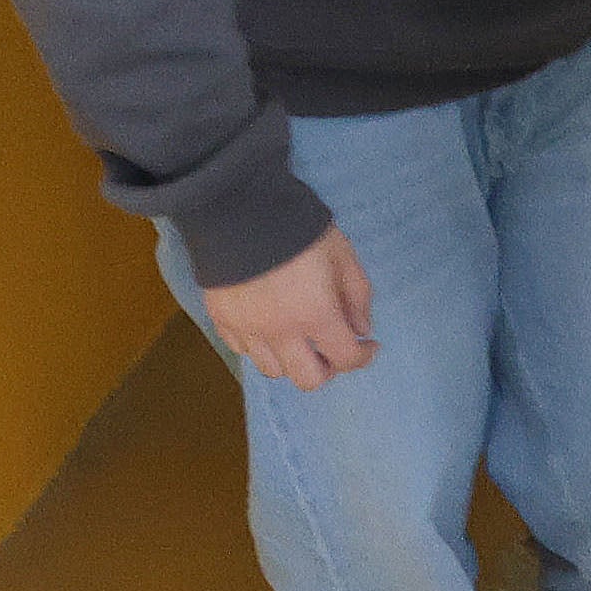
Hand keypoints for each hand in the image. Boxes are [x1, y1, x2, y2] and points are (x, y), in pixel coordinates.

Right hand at [205, 227, 376, 390]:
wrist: (239, 211)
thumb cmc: (300, 229)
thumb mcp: (343, 256)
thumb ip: (357, 297)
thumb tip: (361, 330)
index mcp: (315, 315)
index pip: (344, 359)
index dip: (363, 357)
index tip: (369, 346)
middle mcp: (279, 332)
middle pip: (307, 380)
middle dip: (328, 370)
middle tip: (334, 347)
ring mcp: (246, 330)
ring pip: (272, 370)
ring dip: (293, 361)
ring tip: (301, 338)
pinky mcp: (221, 320)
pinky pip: (243, 351)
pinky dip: (261, 348)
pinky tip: (270, 327)